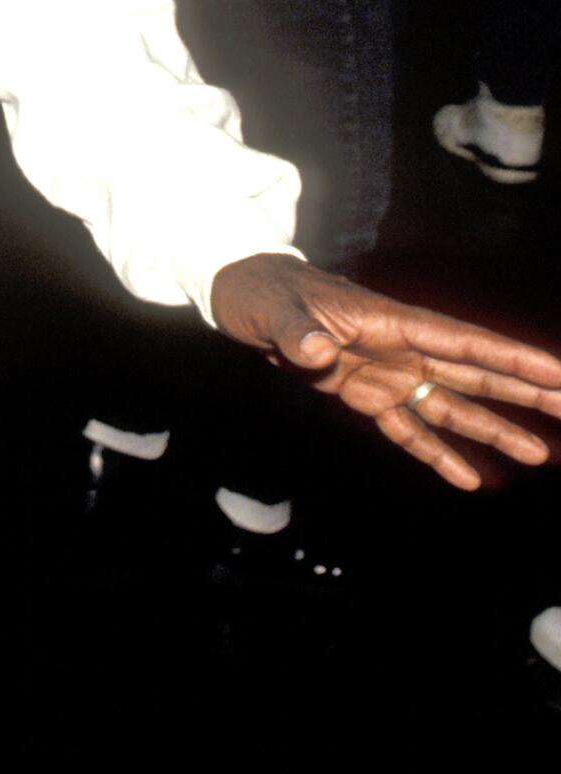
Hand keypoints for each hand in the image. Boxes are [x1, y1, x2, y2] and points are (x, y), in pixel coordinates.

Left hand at [210, 252, 560, 489]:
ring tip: (539, 453)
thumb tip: (317, 352)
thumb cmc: (265, 294)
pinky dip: (435, 453)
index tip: (558, 373)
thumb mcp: (276, 310)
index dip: (512, 358)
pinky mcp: (365, 396)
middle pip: (475, 373)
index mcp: (393, 322)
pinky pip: (407, 429)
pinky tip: (468, 480)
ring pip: (451, 404)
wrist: (244, 299)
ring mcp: (387, 374)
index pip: (464, 343)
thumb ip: (300, 332)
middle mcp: (402, 349)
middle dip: (525, 391)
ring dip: (492, 430)